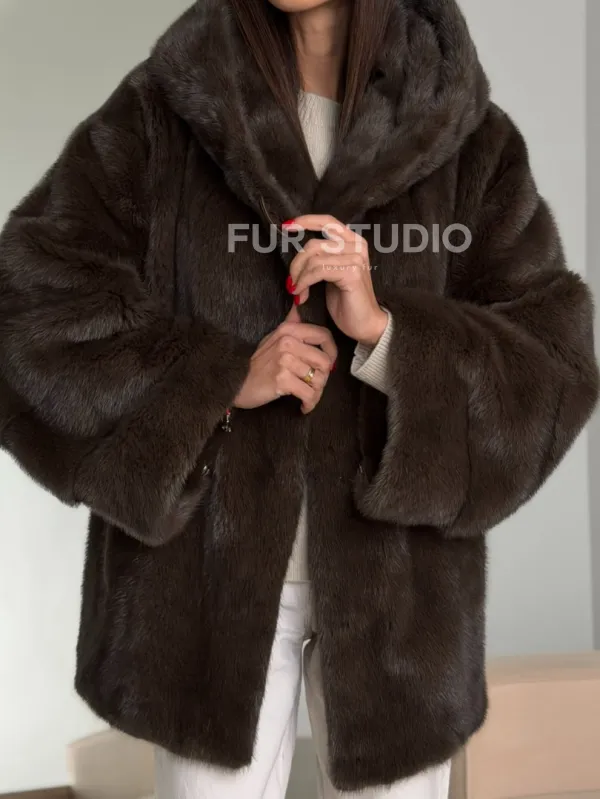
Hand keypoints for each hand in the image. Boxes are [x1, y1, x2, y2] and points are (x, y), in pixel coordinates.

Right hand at [233, 305, 337, 413]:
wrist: (236, 383)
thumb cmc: (258, 364)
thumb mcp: (273, 338)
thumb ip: (291, 324)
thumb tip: (299, 304)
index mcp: (289, 330)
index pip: (324, 336)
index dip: (332, 352)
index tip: (328, 364)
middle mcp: (287, 342)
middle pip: (325, 361)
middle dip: (324, 378)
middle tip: (314, 385)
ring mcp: (284, 361)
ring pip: (319, 379)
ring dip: (316, 393)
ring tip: (307, 395)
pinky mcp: (282, 380)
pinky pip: (309, 394)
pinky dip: (309, 403)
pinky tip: (303, 406)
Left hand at [285, 215, 388, 346]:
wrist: (365, 324)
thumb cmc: (347, 301)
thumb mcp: (331, 274)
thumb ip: (321, 259)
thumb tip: (298, 253)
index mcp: (353, 242)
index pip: (328, 222)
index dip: (306, 221)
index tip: (287, 226)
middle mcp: (356, 246)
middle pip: (313, 244)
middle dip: (296, 264)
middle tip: (292, 283)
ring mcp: (356, 258)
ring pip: (313, 258)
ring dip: (299, 277)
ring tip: (298, 291)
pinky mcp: (352, 272)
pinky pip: (317, 271)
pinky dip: (304, 282)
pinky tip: (302, 295)